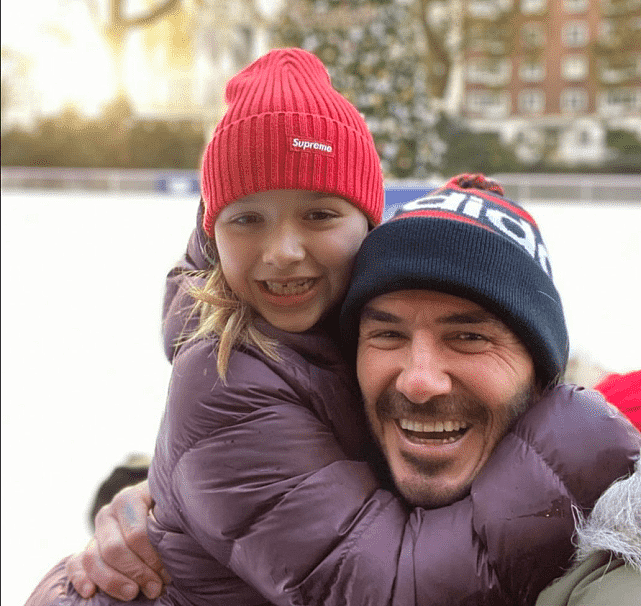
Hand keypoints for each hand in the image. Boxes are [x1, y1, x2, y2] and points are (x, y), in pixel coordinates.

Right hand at [66, 480, 170, 599]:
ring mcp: (96, 531)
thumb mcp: (172, 510)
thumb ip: (170, 521)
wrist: (158, 509)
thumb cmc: (170, 513)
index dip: (151, 558)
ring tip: (133, 594)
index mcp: (130, 499)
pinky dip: (80, 578)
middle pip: (114, 549)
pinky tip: (90, 593)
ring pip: (92, 558)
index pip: (136, 534)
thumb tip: (175, 547)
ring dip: (112, 581)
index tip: (167, 575)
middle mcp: (109, 513)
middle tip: (156, 588)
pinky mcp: (87, 548)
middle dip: (136, 572)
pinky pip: (74, 563)